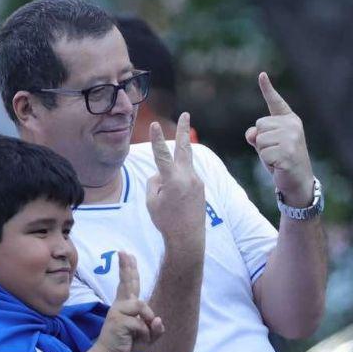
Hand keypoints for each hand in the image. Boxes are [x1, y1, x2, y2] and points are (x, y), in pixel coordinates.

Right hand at [94, 252, 163, 351]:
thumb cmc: (125, 345)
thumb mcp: (146, 337)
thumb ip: (155, 328)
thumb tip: (158, 319)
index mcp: (124, 306)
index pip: (127, 284)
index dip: (127, 268)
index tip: (124, 254)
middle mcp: (120, 305)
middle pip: (127, 282)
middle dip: (127, 267)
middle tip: (124, 252)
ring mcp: (118, 311)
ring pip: (142, 306)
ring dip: (147, 322)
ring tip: (142, 335)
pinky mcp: (119, 320)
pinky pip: (142, 324)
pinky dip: (144, 335)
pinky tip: (134, 341)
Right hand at [146, 112, 205, 240]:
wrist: (188, 237)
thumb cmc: (165, 221)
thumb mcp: (151, 201)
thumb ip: (154, 181)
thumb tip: (160, 172)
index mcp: (172, 180)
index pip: (161, 155)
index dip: (156, 139)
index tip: (154, 125)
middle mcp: (187, 177)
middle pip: (184, 148)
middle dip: (183, 130)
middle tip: (186, 114)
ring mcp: (197, 181)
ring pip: (181, 169)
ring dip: (173, 175)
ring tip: (170, 200)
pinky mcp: (201, 187)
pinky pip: (185, 180)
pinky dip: (177, 185)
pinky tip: (177, 204)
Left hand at [245, 73, 314, 206]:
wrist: (298, 181)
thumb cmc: (281, 160)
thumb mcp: (267, 145)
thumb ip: (256, 135)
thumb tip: (252, 134)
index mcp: (290, 120)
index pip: (275, 102)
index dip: (267, 88)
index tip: (261, 75)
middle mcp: (293, 125)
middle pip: (259, 125)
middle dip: (261, 141)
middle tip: (275, 152)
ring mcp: (292, 139)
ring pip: (259, 140)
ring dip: (263, 153)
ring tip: (277, 158)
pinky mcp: (288, 152)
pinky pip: (263, 153)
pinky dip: (267, 162)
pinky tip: (279, 165)